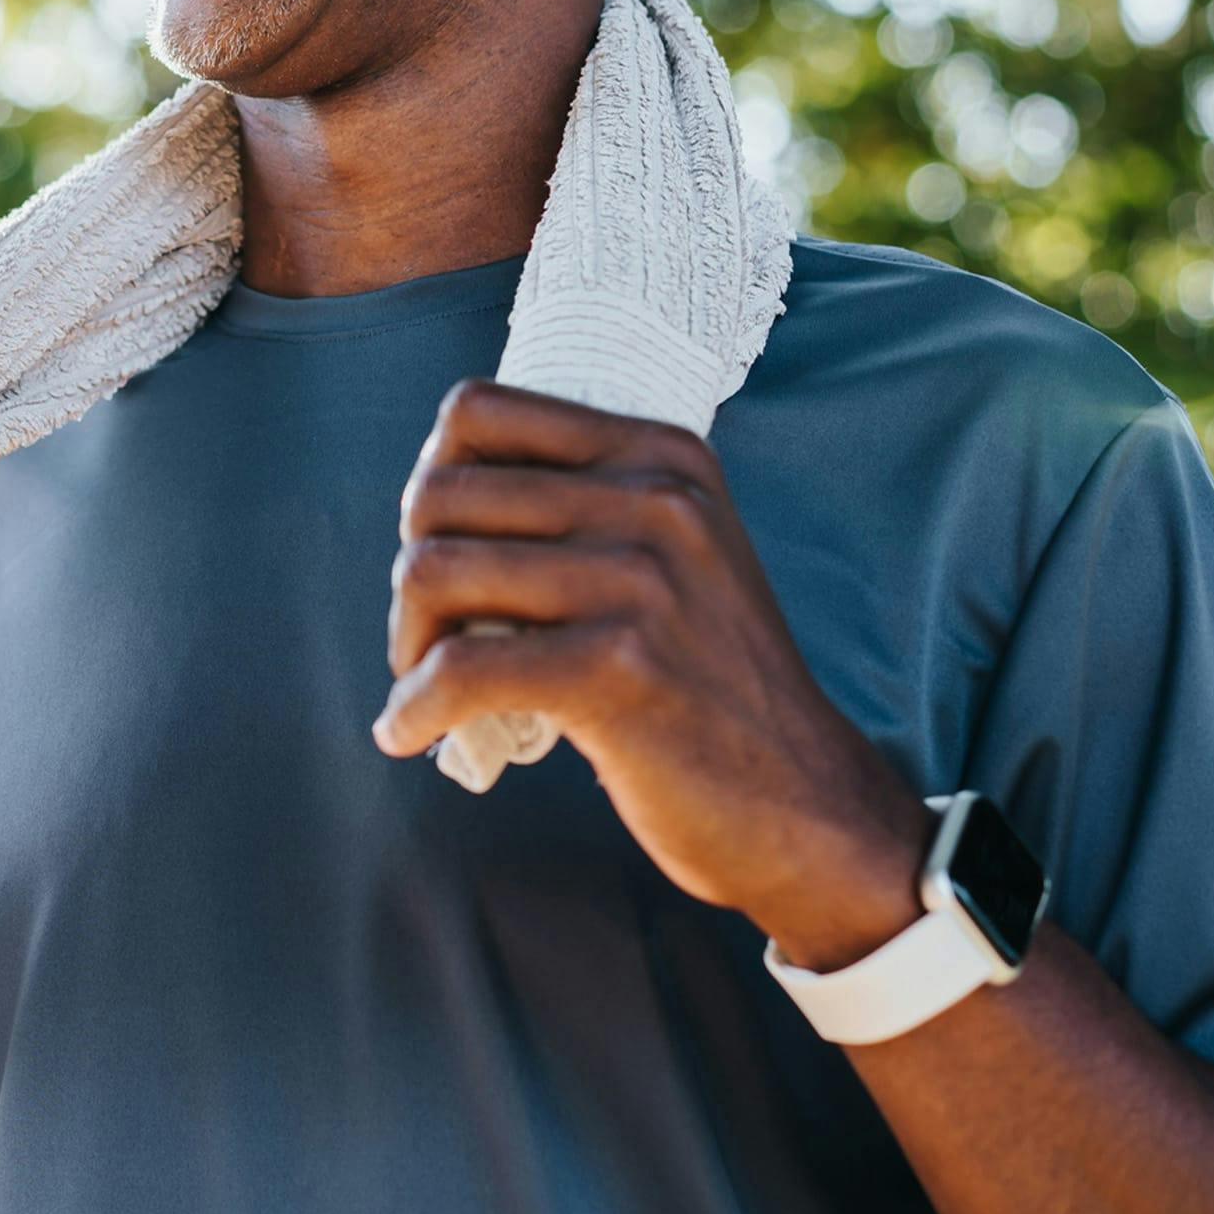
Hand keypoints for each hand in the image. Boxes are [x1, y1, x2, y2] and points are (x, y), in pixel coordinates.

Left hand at [376, 380, 931, 967]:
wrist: (805, 802)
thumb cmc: (707, 682)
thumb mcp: (672, 554)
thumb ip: (583, 506)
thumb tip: (432, 493)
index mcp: (660, 453)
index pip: (478, 411)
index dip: (432, 478)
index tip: (440, 546)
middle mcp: (655, 499)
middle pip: (442, 493)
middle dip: (410, 574)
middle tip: (427, 637)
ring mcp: (641, 581)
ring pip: (436, 570)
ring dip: (407, 639)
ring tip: (421, 684)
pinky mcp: (617, 669)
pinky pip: (459, 668)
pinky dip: (413, 706)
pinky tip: (408, 732)